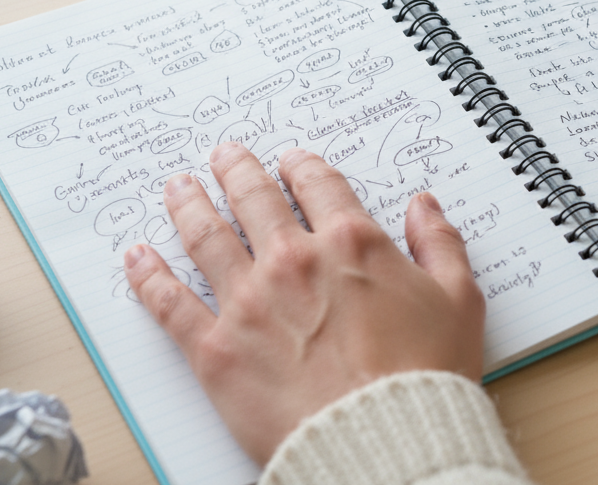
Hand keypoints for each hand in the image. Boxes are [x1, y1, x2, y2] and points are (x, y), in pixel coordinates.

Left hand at [123, 143, 484, 463]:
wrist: (383, 440)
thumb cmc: (425, 377)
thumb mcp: (459, 301)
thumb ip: (441, 245)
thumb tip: (425, 208)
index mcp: (351, 243)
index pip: (318, 186)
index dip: (302, 168)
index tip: (292, 163)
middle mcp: (294, 261)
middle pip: (254, 200)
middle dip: (237, 172)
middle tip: (224, 157)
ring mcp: (249, 303)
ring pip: (206, 237)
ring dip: (189, 205)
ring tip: (178, 187)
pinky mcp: (216, 349)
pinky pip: (171, 304)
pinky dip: (149, 275)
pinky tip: (138, 257)